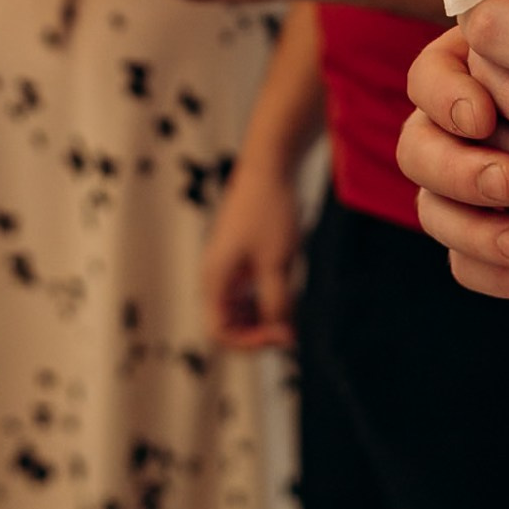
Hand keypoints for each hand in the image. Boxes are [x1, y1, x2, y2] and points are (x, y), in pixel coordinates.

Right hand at [202, 162, 302, 349]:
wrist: (270, 166)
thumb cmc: (270, 211)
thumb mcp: (277, 264)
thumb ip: (277, 304)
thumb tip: (284, 337)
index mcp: (216, 280)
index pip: (220, 333)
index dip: (250, 343)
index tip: (282, 334)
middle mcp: (216, 277)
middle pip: (229, 324)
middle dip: (259, 331)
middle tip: (292, 329)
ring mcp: (227, 267)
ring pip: (241, 310)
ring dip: (265, 317)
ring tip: (292, 308)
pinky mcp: (240, 258)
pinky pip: (249, 292)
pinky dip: (267, 298)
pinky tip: (289, 290)